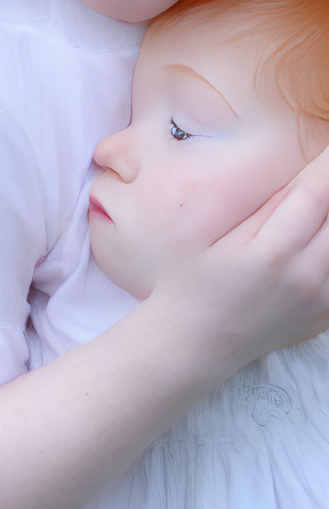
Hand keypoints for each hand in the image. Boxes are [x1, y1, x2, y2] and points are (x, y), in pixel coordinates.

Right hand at [153, 146, 328, 370]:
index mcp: (271, 252)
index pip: (314, 195)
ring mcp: (319, 301)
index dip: (327, 166)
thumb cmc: (193, 281)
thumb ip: (268, 206)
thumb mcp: (223, 235)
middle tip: (326, 171)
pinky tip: (319, 234)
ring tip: (321, 205)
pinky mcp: (325, 315)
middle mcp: (304, 277)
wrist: (195, 342)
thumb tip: (305, 177)